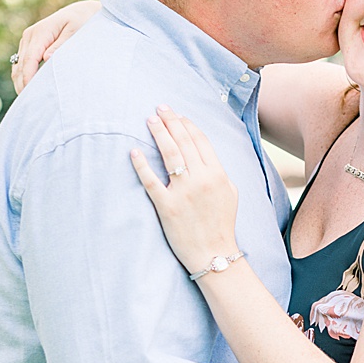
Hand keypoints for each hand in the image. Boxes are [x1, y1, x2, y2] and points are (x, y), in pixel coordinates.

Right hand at [12, 0, 101, 91]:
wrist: (81, 12)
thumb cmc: (82, 22)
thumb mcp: (75, 31)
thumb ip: (61, 45)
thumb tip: (46, 58)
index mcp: (40, 32)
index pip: (29, 59)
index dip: (28, 78)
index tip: (30, 94)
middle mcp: (30, 36)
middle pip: (20, 65)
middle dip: (22, 84)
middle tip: (29, 104)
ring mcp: (27, 40)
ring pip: (18, 66)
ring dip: (21, 82)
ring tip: (29, 100)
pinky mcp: (29, 45)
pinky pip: (21, 64)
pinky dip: (23, 77)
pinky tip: (29, 90)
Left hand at [129, 106, 240, 273]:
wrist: (213, 254)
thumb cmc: (221, 223)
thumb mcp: (230, 193)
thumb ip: (218, 171)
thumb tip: (203, 154)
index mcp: (217, 174)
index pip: (200, 141)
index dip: (188, 125)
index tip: (178, 115)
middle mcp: (201, 179)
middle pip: (184, 142)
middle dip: (171, 122)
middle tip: (160, 108)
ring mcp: (183, 192)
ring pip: (169, 155)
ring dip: (159, 134)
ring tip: (150, 120)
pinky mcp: (167, 206)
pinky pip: (151, 181)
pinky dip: (141, 165)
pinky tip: (133, 152)